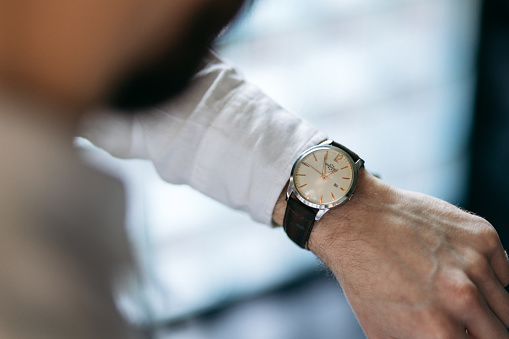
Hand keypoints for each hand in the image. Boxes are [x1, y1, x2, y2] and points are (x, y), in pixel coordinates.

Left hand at [273, 170, 508, 337]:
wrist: (357, 219)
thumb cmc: (364, 277)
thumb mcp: (381, 330)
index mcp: (439, 331)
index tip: (457, 331)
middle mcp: (463, 300)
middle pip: (500, 334)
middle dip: (481, 332)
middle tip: (458, 319)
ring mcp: (476, 264)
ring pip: (505, 305)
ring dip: (486, 305)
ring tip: (453, 291)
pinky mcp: (482, 236)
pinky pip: (503, 271)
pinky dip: (488, 275)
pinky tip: (458, 268)